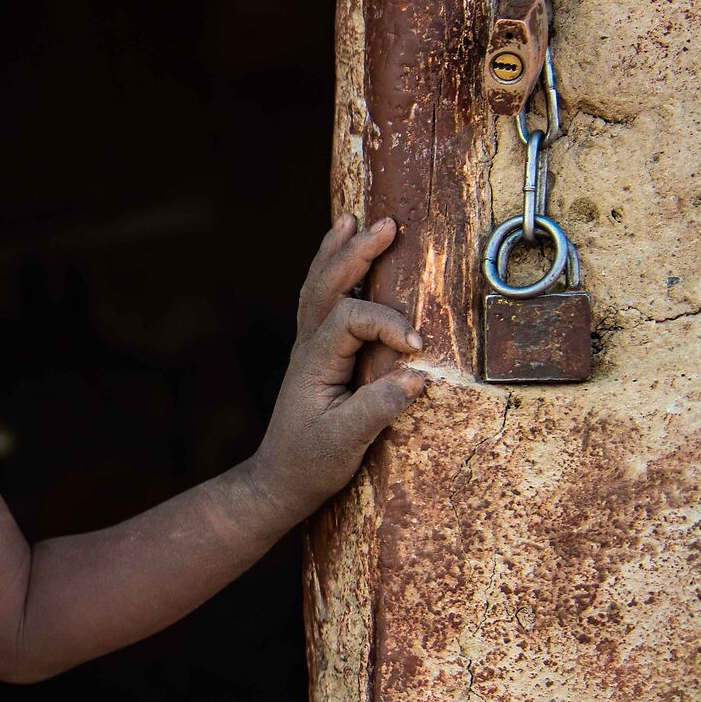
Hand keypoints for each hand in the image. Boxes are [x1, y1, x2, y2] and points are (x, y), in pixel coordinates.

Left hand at [249, 215, 427, 519]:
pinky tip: (342, 257)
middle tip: (387, 224)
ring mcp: (311, 349)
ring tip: (353, 220)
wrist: (280, 481)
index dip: (387, 324)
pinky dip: (333, 274)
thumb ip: (379, 407)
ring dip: (338, 254)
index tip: (418, 348)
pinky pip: (322, 303)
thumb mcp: (347, 441)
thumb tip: (420, 375)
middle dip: (355, 253)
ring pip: (319, 289)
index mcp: (315, 362)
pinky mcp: (319, 356)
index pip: (352, 319)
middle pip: (327, 287)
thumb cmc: (311, 463)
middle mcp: (309, 347)